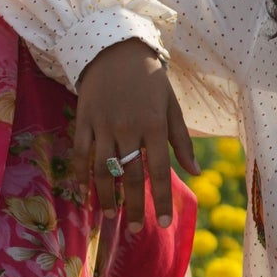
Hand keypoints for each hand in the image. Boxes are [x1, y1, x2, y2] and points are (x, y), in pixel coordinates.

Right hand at [74, 40, 197, 232]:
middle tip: (136, 229)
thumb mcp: (171, 105)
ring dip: (106, 195)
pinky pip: (81, 153)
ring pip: (103, 169)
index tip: (163, 223)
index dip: (162, 199)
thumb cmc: (149, 79)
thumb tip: (194, 172)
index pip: (159, 171)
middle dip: (134, 206)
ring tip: (111, 215)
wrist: (114, 48)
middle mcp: (128, 128)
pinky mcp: (84, 120)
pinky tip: (84, 192)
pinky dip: (82, 174)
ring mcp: (103, 125)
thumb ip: (182, 140)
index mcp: (153, 125)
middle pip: (130, 176)